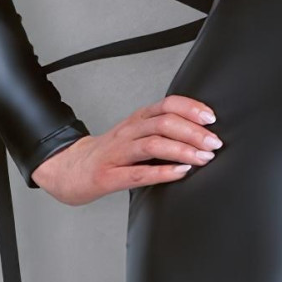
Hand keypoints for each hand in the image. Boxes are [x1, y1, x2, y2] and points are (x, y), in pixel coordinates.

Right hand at [30, 94, 223, 205]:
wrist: (67, 170)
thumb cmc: (107, 155)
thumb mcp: (134, 135)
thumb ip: (161, 132)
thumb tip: (200, 133)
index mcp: (136, 120)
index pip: (166, 104)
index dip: (191, 108)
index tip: (211, 118)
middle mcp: (127, 132)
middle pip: (163, 123)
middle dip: (193, 132)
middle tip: (214, 142)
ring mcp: (116, 154)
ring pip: (153, 144)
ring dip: (183, 150)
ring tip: (203, 157)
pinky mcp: (108, 176)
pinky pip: (138, 173)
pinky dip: (163, 172)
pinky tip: (181, 173)